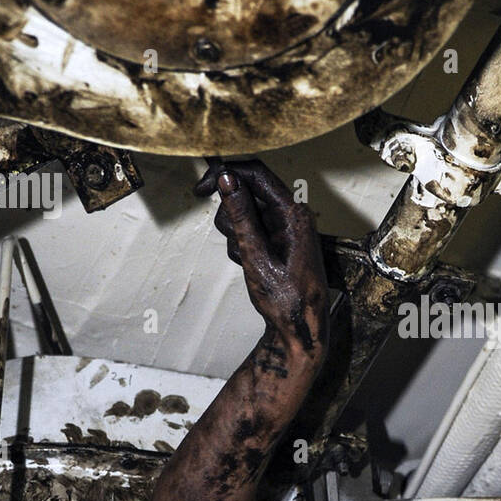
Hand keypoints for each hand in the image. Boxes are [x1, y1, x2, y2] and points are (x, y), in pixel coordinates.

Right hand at [196, 159, 328, 357]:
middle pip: (247, 192)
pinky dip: (242, 244)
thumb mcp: (256, 255)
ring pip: (244, 212)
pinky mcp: (277, 238)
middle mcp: (291, 214)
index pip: (256, 173)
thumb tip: (226, 178)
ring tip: (247, 260)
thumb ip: (241, 214)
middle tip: (236, 242)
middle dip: (231, 215)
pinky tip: (252, 265)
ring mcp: (284, 227)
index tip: (201, 188)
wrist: (300, 327)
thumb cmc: (286, 298)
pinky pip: (249, 229)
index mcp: (293, 213)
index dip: (225, 173)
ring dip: (236, 234)